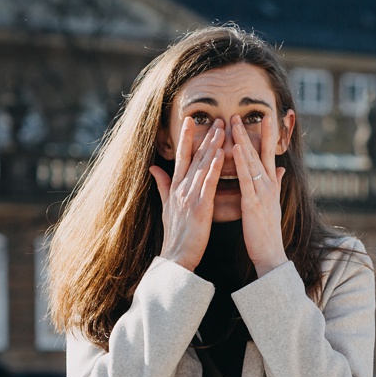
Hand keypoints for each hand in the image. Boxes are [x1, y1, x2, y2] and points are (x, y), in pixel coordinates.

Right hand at [150, 117, 224, 270]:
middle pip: (193, 157)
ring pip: (201, 166)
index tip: (191, 120)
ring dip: (212, 146)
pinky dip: (213, 169)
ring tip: (222, 129)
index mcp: (175, 188)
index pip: (181, 157)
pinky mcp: (199, 208)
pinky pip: (207, 184)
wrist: (176, 257)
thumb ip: (162, 185)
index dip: (186, 138)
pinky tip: (220, 155)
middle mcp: (181, 189)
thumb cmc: (176, 235)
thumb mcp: (167, 207)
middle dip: (205, 137)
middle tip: (217, 119)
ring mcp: (189, 197)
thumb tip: (153, 168)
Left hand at [230, 110, 287, 275]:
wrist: (271, 254)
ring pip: (252, 161)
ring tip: (234, 122)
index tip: (266, 117)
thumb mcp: (273, 205)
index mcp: (271, 186)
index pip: (268, 155)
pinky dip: (241, 162)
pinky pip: (246, 179)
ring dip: (243, 139)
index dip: (267, 135)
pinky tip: (236, 148)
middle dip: (250, 131)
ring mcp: (262, 193)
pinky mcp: (253, 203)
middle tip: (241, 112)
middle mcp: (268, 186)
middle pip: (259, 153)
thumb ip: (276, 184)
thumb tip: (280, 169)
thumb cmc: (267, 232)